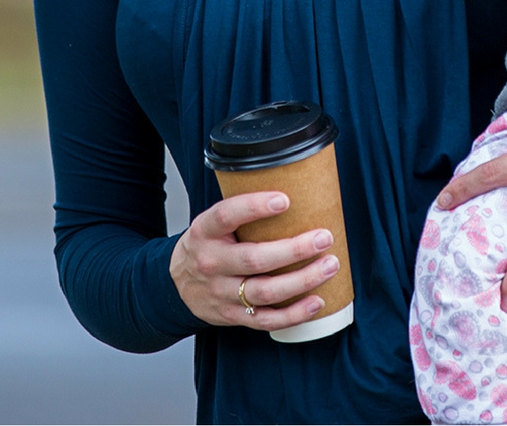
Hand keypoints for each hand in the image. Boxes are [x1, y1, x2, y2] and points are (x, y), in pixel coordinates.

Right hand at [170, 191, 340, 331]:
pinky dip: (294, 314)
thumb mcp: (213, 221)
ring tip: (329, 265)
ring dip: (302, 280)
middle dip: (294, 250)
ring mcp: (222, 293)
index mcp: (206, 232)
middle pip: (254, 259)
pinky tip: (316, 301)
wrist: (177, 284)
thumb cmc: (208, 244)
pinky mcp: (233, 316)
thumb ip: (243, 210)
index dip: (254, 207)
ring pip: (265, 292)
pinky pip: (266, 320)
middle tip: (324, 238)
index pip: (226, 216)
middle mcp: (212, 263)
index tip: (284, 200)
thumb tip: (293, 186)